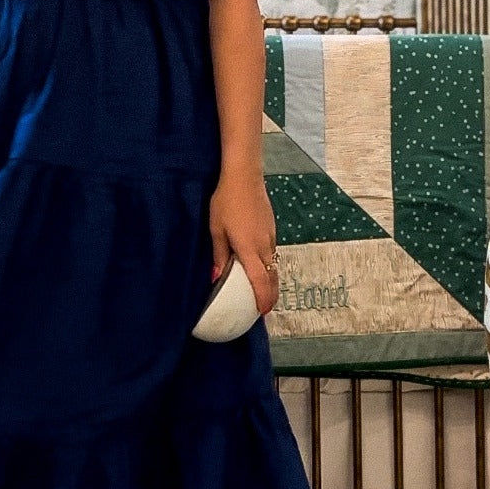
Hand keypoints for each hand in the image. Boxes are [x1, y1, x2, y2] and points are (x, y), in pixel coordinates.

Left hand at [208, 172, 278, 314]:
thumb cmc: (226, 202)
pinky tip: (259, 266)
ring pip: (274, 265)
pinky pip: (272, 253)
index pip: (261, 281)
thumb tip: (215, 278)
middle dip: (270, 295)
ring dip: (270, 280)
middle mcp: (264, 245)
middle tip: (264, 308)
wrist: (244, 176)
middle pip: (272, 277)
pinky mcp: (272, 228)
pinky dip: (269, 265)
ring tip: (261, 291)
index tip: (262, 313)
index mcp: (250, 249)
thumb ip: (219, 255)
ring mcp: (270, 236)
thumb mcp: (216, 230)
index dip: (263, 299)